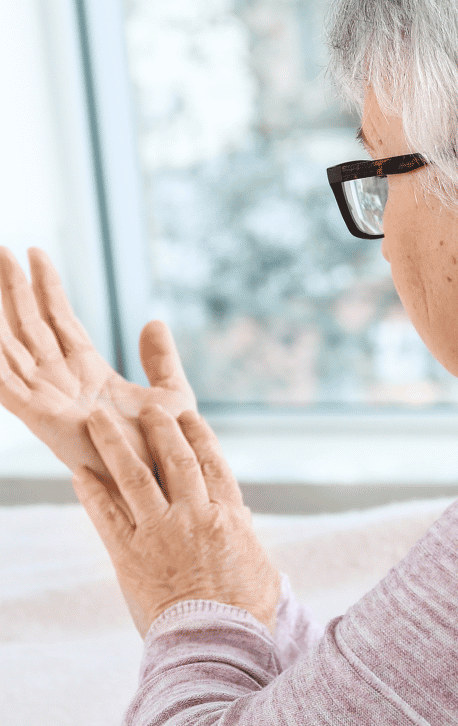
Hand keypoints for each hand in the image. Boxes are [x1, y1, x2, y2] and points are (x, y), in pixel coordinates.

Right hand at [0, 247, 196, 501]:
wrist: (165, 478)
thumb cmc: (169, 448)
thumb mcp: (171, 392)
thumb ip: (161, 358)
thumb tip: (152, 321)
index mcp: (88, 373)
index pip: (60, 321)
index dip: (48, 288)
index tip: (36, 252)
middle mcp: (60, 382)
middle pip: (30, 324)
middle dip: (14, 286)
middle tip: (2, 247)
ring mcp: (46, 398)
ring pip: (13, 342)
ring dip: (1, 308)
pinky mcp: (38, 417)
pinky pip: (4, 383)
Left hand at [72, 405, 278, 637]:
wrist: (216, 641)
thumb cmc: (245, 610)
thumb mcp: (259, 566)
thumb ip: (246, 536)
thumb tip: (241, 518)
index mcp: (229, 516)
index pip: (213, 462)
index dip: (199, 435)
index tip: (187, 415)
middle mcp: (195, 516)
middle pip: (175, 459)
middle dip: (160, 428)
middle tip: (148, 408)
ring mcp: (160, 532)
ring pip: (134, 476)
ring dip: (115, 445)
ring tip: (99, 420)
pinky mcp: (129, 554)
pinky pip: (106, 514)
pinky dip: (91, 491)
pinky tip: (79, 471)